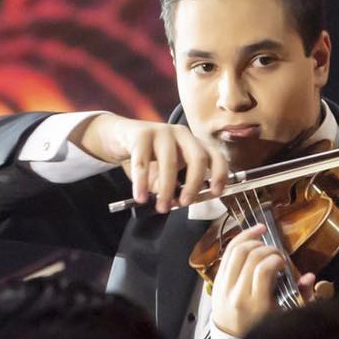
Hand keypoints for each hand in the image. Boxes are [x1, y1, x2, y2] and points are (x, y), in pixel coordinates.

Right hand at [78, 114, 226, 213]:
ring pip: (169, 162)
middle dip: (193, 183)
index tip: (215, 192)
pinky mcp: (140, 134)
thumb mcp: (166, 172)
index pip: (215, 156)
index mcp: (193, 143)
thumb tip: (179, 202)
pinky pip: (142, 162)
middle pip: (197, 157)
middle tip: (185, 203)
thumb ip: (175, 187)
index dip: (219, 173)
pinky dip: (141, 183)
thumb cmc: (148, 157)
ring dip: (166, 188)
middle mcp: (182, 134)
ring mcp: (162, 131)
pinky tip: (139, 197)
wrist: (119, 137)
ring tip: (161, 207)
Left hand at [209, 225, 315, 338]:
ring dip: (252, 240)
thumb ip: (300, 295)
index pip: (263, 270)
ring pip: (236, 251)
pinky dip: (240, 240)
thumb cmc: (262, 326)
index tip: (283, 263)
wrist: (232, 337)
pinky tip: (253, 235)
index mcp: (256, 305)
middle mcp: (237, 294)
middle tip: (277, 254)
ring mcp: (223, 286)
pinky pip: (227, 253)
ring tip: (265, 241)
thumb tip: (309, 276)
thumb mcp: (284, 315)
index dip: (276, 259)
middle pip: (250, 257)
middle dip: (268, 249)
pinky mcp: (217, 280)